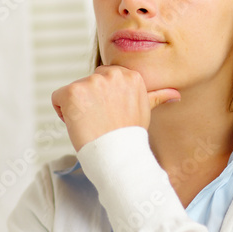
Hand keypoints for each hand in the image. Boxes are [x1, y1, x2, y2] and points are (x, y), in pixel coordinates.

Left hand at [51, 65, 180, 151]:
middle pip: (88, 83)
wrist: (117, 157)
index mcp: (130, 75)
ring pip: (73, 92)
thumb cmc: (128, 137)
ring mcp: (91, 82)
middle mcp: (111, 74)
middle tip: (102, 121)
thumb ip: (157, 96)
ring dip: (77, 108)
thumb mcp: (144, 111)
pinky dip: (61, 113)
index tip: (111, 115)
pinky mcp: (72, 92)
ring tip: (92, 124)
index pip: (105, 78)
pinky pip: (57, 98)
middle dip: (91, 101)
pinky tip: (78, 124)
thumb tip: (176, 95)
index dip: (104, 99)